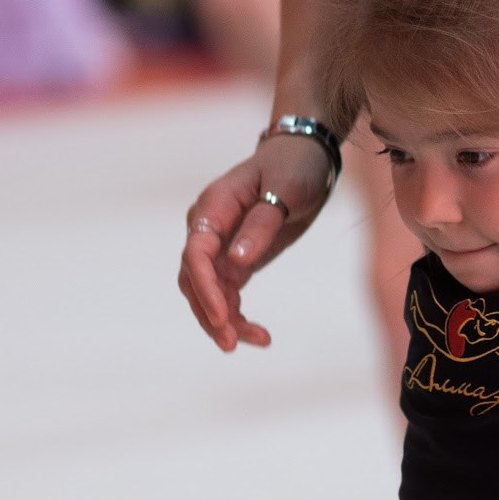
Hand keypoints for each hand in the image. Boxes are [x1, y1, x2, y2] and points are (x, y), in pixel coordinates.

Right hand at [177, 135, 331, 352]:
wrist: (305, 156)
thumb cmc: (293, 166)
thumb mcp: (284, 191)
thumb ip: (260, 225)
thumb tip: (236, 260)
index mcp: (213, 208)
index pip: (195, 253)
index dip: (204, 287)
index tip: (221, 316)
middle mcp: (208, 228)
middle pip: (194, 279)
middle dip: (210, 313)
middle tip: (232, 343)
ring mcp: (220, 245)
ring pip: (209, 292)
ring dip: (225, 320)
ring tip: (257, 340)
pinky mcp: (235, 258)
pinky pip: (227, 293)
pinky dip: (237, 315)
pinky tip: (259, 334)